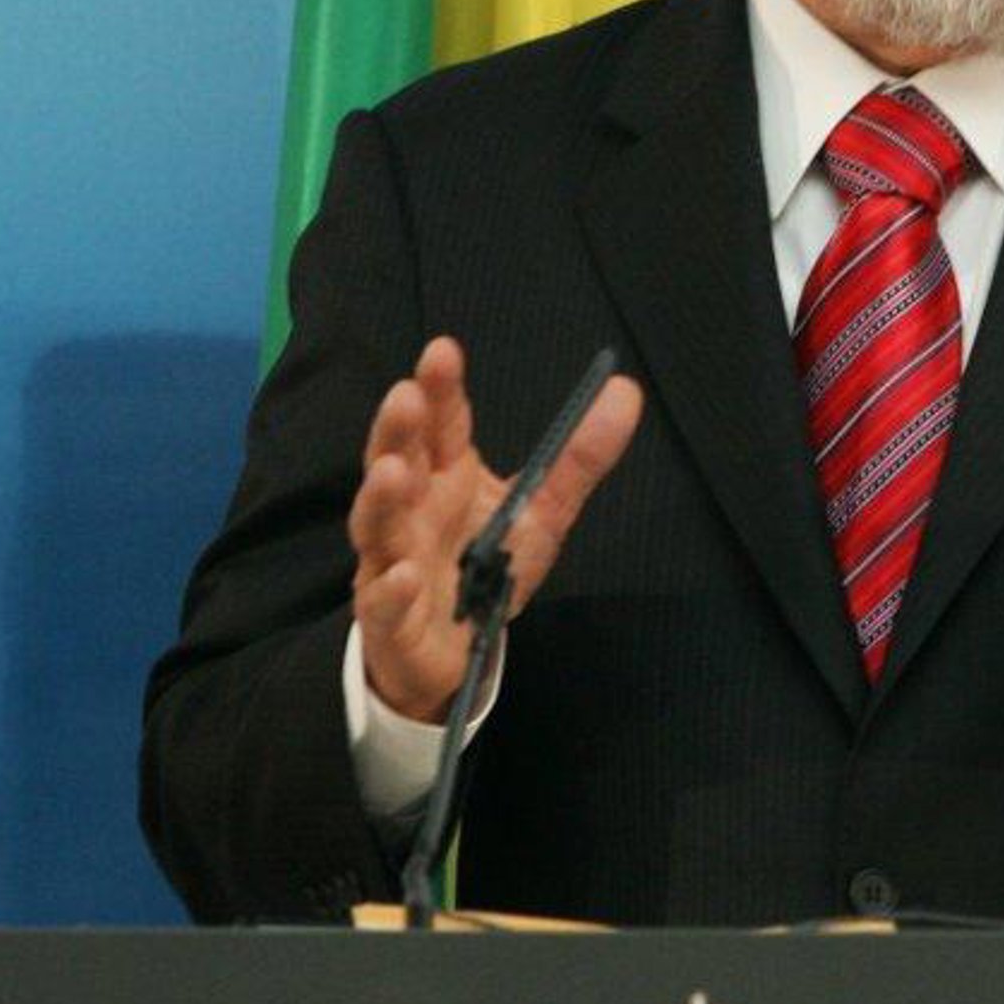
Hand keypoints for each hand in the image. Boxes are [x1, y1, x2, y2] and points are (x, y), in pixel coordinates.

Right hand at [348, 336, 642, 722]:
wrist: (451, 653)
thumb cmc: (487, 569)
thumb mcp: (542, 510)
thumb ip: (579, 457)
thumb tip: (626, 389)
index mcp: (446, 475)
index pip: (441, 423)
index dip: (440, 389)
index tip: (443, 350)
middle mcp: (412, 510)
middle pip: (397, 461)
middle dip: (397, 430)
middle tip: (404, 395)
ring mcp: (392, 562)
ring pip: (377, 526)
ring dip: (379, 499)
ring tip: (391, 472)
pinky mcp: (390, 620)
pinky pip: (384, 604)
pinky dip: (388, 589)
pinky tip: (399, 574)